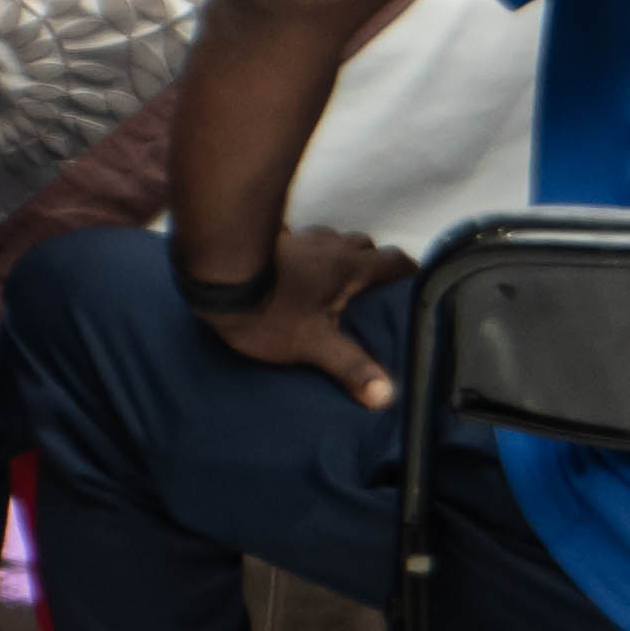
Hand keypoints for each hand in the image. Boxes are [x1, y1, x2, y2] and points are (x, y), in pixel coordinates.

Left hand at [193, 226, 419, 409]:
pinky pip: (303, 242)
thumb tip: (386, 394)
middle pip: (365, 247)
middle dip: (372, 267)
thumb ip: (352, 367)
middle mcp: (331, 244)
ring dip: (338, 258)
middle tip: (371, 296)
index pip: (396, 261)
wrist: (216, 274)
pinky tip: (294, 276)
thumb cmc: (269, 310)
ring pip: (333, 241)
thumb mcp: (314, 345)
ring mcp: (302, 236)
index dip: (409, 274)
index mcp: (350, 267)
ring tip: (333, 288)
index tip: (412, 290)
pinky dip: (308, 255)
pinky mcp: (274, 238)